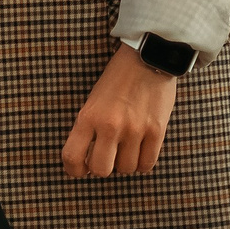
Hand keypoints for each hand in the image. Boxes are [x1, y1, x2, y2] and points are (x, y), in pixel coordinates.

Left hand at [61, 44, 180, 178]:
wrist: (147, 58)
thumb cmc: (117, 80)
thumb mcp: (93, 101)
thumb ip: (89, 128)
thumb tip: (86, 160)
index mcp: (88, 116)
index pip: (72, 157)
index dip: (73, 170)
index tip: (79, 170)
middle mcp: (110, 126)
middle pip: (100, 170)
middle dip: (101, 168)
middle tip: (106, 158)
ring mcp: (134, 130)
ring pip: (126, 169)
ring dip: (124, 163)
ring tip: (125, 148)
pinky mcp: (156, 131)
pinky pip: (147, 164)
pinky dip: (142, 163)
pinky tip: (140, 150)